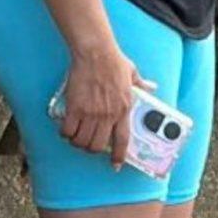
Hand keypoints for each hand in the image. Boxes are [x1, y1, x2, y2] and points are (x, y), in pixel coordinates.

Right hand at [59, 43, 148, 167]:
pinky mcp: (75, 107)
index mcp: (123, 109)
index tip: (115, 164)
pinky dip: (65, 133)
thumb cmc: (113, 61)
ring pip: (82, 141)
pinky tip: (66, 129)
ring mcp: (91, 113)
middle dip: (92, 149)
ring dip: (77, 143)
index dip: (119, 156)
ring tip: (76, 137)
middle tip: (88, 144)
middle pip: (97, 146)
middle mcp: (108, 115)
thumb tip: (152, 87)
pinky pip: (68, 130)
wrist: (96, 53)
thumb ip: (141, 84)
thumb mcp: (132, 74)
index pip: (123, 140)